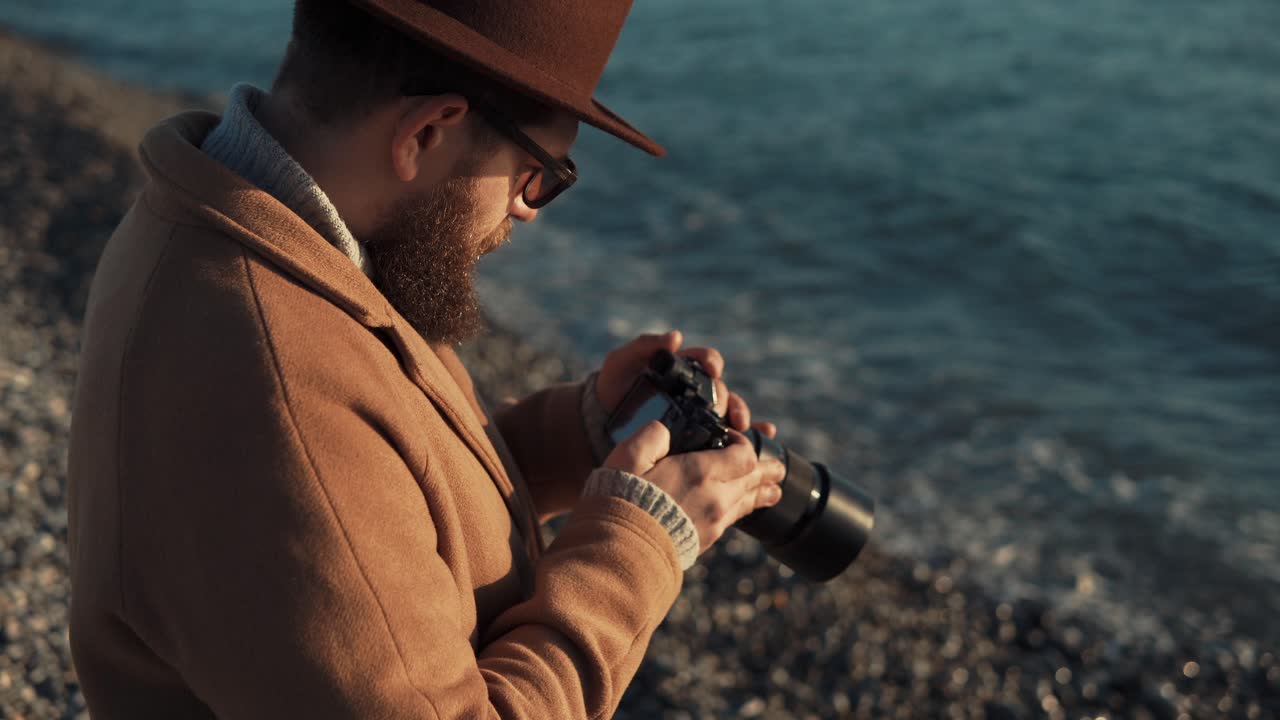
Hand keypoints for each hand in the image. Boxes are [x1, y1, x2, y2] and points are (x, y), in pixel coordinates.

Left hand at [595, 330, 778, 439]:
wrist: (600, 422)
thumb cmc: (613, 385)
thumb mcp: (622, 361)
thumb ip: (644, 344)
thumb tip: (675, 336)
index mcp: (683, 369)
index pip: (706, 361)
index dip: (712, 363)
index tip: (712, 369)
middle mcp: (696, 391)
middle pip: (722, 391)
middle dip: (729, 399)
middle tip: (727, 410)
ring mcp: (698, 416)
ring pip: (730, 414)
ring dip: (742, 417)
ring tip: (742, 427)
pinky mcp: (698, 439)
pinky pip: (729, 436)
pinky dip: (751, 435)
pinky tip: (765, 436)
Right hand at [603, 421, 785, 552]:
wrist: (618, 551)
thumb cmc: (620, 499)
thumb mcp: (628, 456)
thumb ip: (652, 435)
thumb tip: (665, 428)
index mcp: (700, 472)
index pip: (744, 455)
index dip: (742, 443)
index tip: (730, 436)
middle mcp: (716, 498)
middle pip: (753, 479)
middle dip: (766, 469)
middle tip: (777, 467)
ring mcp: (714, 522)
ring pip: (748, 502)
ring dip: (762, 492)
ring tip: (775, 489)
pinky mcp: (706, 541)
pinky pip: (734, 520)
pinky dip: (744, 509)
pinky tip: (747, 508)